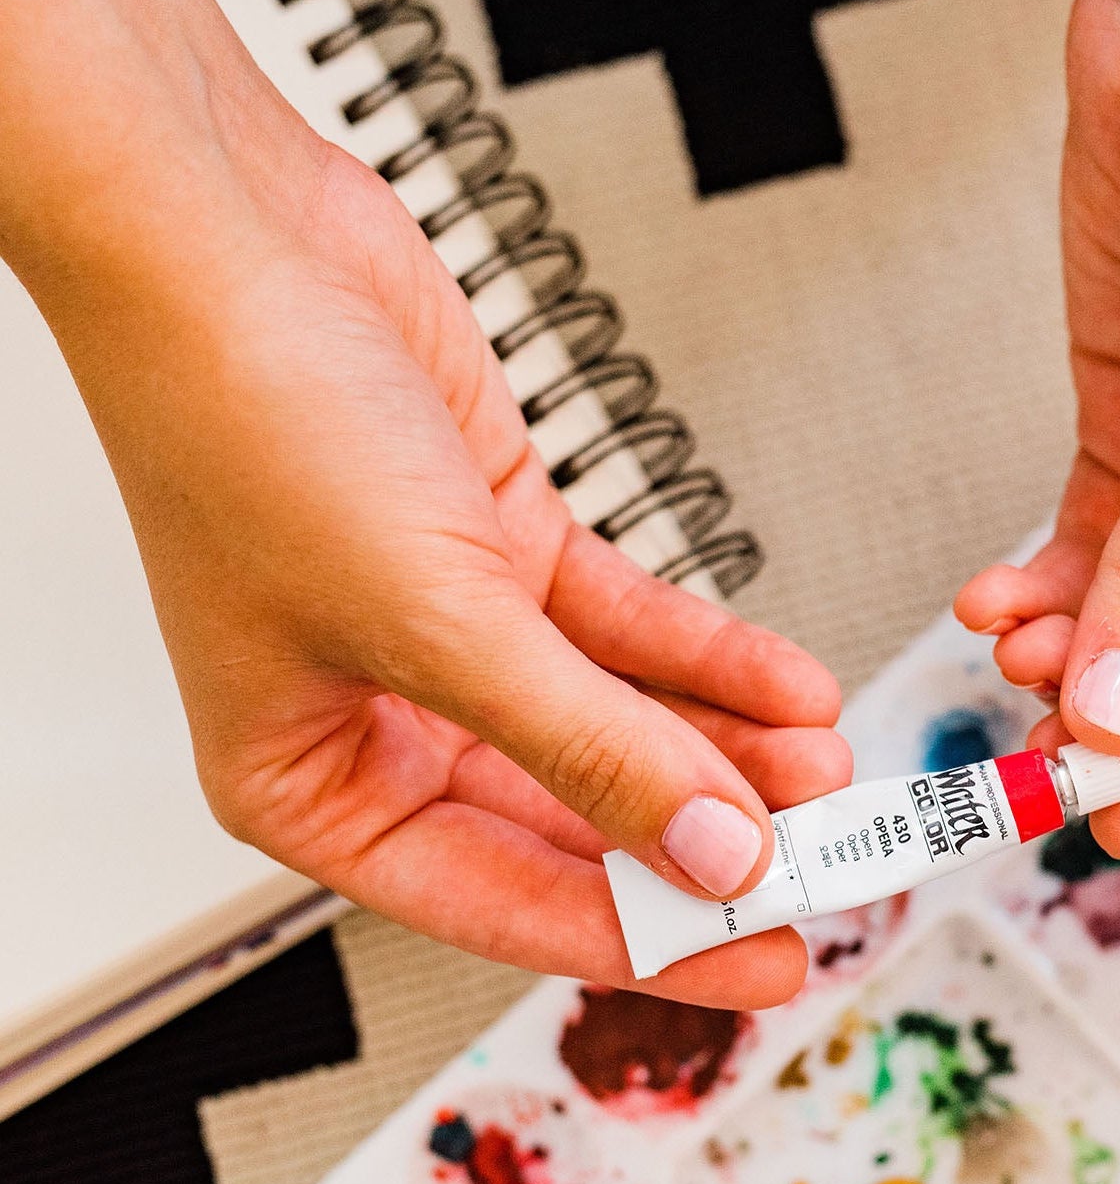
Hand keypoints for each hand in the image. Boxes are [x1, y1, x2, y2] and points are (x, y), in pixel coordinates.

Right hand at [0, 0, 846, 1006]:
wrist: (228, 229)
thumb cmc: (246, 422)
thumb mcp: (438, 624)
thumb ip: (590, 753)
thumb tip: (713, 853)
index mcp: (315, 788)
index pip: (511, 903)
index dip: (652, 937)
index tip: (767, 954)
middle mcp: (384, 723)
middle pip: (578, 818)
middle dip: (707, 832)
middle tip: (821, 857)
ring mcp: (451, 637)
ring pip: (615, 724)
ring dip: (727, 746)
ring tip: (826, 767)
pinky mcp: (501, 553)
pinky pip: (626, 633)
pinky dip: (709, 659)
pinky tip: (790, 688)